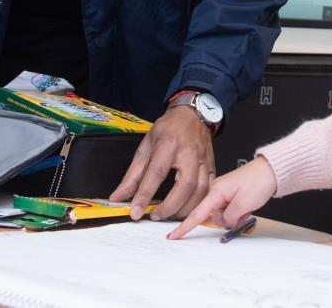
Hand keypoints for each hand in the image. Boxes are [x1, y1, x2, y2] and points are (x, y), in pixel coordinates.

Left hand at [110, 105, 213, 220]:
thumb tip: (119, 196)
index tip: (135, 212)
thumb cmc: (169, 129)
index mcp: (168, 144)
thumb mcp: (145, 146)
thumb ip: (132, 174)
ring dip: (185, 209)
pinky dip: (199, 203)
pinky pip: (209, 189)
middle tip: (155, 215)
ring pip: (200, 190)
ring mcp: (204, 160)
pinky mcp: (212, 167)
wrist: (192, 115)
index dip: (144, 195)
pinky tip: (187, 208)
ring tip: (169, 214)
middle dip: (170, 206)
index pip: (156, 173)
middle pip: (185, 185)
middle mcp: (189, 153)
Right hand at [168, 156, 276, 239]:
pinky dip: (239, 212)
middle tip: (243, 212)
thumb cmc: (259, 180)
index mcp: (216, 191)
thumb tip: (225, 223)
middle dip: (228, 220)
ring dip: (236, 216)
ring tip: (248, 207)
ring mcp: (225, 192)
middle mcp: (217, 191)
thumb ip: (230, 217)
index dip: (184, 227)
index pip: (196, 214)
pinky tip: (248, 206)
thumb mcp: (243, 204)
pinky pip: (232, 210)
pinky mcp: (232, 194)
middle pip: (214, 216)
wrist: (272, 170)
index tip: (172, 236)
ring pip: (224, 215)